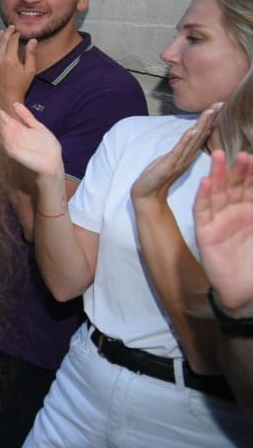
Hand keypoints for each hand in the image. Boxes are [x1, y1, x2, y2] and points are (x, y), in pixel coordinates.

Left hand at [0, 26, 37, 110]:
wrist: (5, 99)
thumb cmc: (20, 86)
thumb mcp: (29, 70)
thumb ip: (31, 54)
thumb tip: (33, 40)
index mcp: (9, 59)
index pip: (12, 41)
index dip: (16, 34)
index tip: (19, 31)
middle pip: (1, 40)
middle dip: (7, 32)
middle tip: (11, 28)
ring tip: (1, 33)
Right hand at [0, 102, 63, 179]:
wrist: (53, 162)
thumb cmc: (47, 147)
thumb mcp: (38, 127)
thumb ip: (26, 116)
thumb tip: (15, 104)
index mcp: (17, 128)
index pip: (4, 118)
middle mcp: (12, 135)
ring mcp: (11, 143)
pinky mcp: (13, 152)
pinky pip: (2, 143)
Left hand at [131, 105, 219, 212]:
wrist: (147, 194)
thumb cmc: (158, 175)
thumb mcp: (172, 157)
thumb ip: (182, 148)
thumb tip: (190, 136)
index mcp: (188, 154)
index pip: (202, 134)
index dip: (210, 120)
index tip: (219, 106)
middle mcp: (187, 157)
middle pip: (201, 135)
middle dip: (210, 119)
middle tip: (220, 104)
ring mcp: (179, 161)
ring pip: (193, 140)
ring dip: (202, 125)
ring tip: (210, 112)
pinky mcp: (169, 165)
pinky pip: (179, 151)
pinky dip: (186, 141)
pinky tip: (193, 131)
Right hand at [195, 150, 252, 315]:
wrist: (246, 294)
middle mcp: (236, 213)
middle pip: (236, 185)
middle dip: (238, 169)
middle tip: (242, 154)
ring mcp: (219, 221)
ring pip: (217, 192)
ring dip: (217, 174)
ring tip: (217, 156)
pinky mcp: (205, 232)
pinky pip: (203, 211)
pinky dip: (203, 196)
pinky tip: (205, 182)